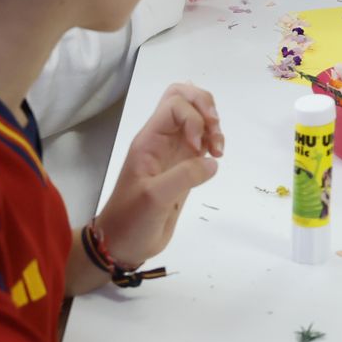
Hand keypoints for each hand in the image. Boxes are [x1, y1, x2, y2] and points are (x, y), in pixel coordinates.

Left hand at [95, 83, 221, 267]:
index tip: (196, 146)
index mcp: (149, 140)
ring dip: (213, 125)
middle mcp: (161, 139)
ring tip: (218, 151)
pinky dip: (213, 140)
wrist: (123, 243)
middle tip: (215, 132)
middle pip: (184, 98)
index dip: (192, 118)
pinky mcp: (183, 166)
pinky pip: (201, 139)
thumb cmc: (132, 219)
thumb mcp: (155, 198)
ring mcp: (173, 151)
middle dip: (205, 107)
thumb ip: (184, 176)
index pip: (174, 105)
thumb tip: (212, 161)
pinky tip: (216, 158)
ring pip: (196, 116)